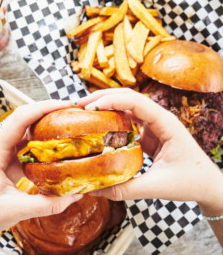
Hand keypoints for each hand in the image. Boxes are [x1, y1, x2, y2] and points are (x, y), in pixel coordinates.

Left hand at [0, 100, 81, 250]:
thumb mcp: (13, 210)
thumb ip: (46, 204)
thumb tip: (75, 195)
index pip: (19, 120)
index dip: (42, 108)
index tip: (64, 106)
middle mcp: (1, 147)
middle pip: (25, 118)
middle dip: (47, 111)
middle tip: (70, 112)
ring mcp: (6, 153)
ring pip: (28, 130)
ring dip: (46, 124)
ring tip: (67, 124)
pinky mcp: (11, 161)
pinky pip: (30, 146)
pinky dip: (44, 142)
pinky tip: (57, 146)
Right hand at [78, 89, 222, 206]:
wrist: (206, 183)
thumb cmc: (190, 181)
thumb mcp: (156, 186)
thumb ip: (125, 189)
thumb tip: (94, 189)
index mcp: (166, 123)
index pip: (137, 102)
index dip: (112, 100)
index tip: (90, 107)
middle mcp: (159, 119)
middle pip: (129, 97)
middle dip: (104, 97)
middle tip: (80, 104)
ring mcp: (153, 125)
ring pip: (127, 107)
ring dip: (106, 105)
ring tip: (85, 111)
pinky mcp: (148, 134)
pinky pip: (127, 122)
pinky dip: (112, 120)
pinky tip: (98, 126)